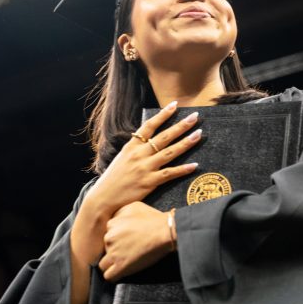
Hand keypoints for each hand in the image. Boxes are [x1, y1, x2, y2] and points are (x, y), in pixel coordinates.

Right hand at [83, 101, 201, 219]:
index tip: (175, 105)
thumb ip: (135, 149)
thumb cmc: (113, 179)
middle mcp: (139, 154)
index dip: (163, 115)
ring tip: (199, 134)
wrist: (103, 198)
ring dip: (186, 143)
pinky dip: (183, 169)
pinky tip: (194, 165)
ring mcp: (145, 168)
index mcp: (131, 146)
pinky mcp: (149, 182)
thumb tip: (148, 140)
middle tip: (195, 117)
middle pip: (164, 137)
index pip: (149, 126)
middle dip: (181, 126)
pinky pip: (170, 173)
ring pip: (170, 152)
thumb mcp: (121, 158)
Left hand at [98, 202, 173, 281]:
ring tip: (123, 264)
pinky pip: (109, 276)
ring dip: (111, 265)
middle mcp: (109, 238)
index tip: (125, 242)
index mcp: (111, 224)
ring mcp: (114, 253)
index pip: (106, 235)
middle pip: (104, 249)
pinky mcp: (121, 266)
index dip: (115, 240)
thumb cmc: (154, 219)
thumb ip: (120, 213)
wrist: (165, 231)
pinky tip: (121, 273)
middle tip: (127, 252)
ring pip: (103, 264)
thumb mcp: (133, 206)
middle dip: (114, 251)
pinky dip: (114, 276)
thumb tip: (116, 219)